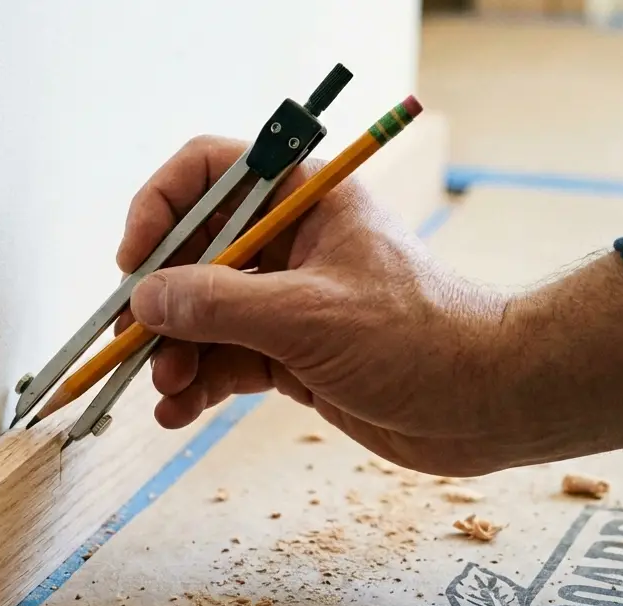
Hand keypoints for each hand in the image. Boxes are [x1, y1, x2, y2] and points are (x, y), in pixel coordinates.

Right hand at [115, 136, 622, 475]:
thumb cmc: (419, 340)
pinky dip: (195, 386)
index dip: (160, 208)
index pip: (208, 173)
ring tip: (165, 391)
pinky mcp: (289, 354)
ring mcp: (285, 301)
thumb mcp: (309, 316)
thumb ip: (220, 305)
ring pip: (201, 316)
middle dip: (158, 301)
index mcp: (301, 201)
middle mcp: (287, 243)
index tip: (137, 261)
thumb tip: (145, 299)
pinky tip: (175, 415)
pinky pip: (223, 361)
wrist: (488, 405)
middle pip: (191, 253)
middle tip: (134, 345)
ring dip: (172, 353)